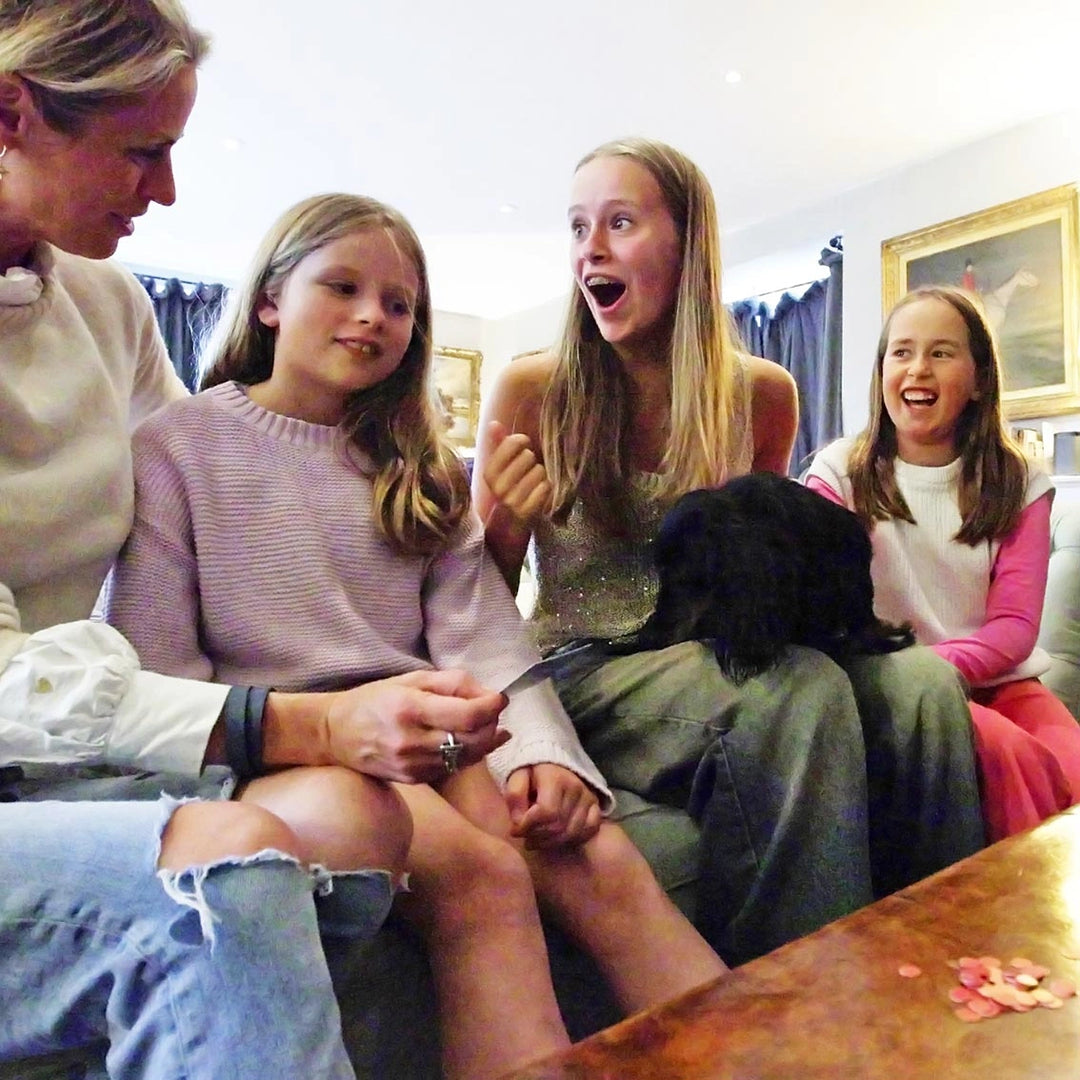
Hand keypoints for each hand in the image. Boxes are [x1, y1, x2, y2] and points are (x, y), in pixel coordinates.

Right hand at [322, 669, 509, 784]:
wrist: (335, 734)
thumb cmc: (375, 699)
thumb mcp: (411, 680)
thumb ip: (452, 683)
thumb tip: (487, 695)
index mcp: (411, 709)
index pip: (469, 715)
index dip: (492, 706)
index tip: (499, 697)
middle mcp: (413, 741)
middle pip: (474, 739)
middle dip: (492, 723)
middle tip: (491, 710)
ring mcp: (413, 765)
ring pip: (468, 757)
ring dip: (484, 740)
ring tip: (482, 723)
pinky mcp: (414, 780)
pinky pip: (453, 768)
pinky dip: (467, 753)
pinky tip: (470, 740)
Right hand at [480, 420, 551, 528]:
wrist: (509, 522)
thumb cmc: (509, 487)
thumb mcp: (500, 467)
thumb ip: (499, 444)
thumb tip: (493, 423)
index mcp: (490, 472)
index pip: (513, 443)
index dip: (522, 442)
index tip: (523, 448)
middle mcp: (499, 486)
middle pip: (528, 456)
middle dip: (532, 462)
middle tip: (528, 471)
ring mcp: (512, 500)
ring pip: (539, 471)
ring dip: (540, 476)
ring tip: (533, 483)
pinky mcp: (527, 511)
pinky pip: (546, 487)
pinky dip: (546, 488)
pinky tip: (539, 493)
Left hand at [504, 763, 601, 848]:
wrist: (553, 762)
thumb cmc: (531, 772)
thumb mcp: (516, 776)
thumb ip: (514, 796)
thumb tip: (519, 822)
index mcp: (555, 778)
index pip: (547, 813)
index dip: (529, 826)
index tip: (515, 829)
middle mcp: (576, 788)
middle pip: (559, 826)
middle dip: (538, 837)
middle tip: (525, 836)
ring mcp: (588, 797)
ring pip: (573, 833)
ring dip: (551, 842)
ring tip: (537, 839)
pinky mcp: (596, 805)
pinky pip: (590, 830)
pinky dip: (573, 839)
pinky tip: (557, 838)